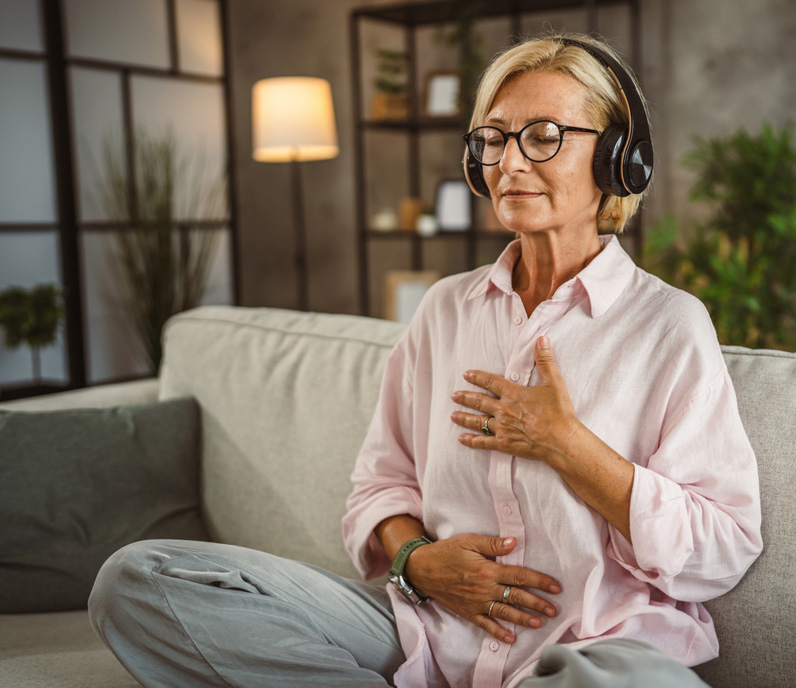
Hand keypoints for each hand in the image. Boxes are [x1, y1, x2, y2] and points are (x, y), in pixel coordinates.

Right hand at [405, 533, 559, 643]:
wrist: (422, 568)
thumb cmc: (446, 551)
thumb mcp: (468, 540)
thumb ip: (492, 544)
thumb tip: (515, 542)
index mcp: (487, 570)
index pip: (519, 576)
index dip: (539, 581)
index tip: (555, 587)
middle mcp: (484, 589)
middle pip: (516, 596)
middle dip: (537, 603)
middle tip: (554, 609)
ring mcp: (476, 603)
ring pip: (504, 612)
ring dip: (523, 618)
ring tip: (538, 623)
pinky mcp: (467, 612)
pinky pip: (485, 624)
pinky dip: (498, 632)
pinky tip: (510, 638)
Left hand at [450, 336, 578, 463]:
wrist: (561, 440)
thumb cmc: (559, 412)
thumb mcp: (554, 382)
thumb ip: (545, 360)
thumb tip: (542, 339)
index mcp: (513, 394)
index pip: (490, 382)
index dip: (477, 377)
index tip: (466, 375)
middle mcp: (503, 410)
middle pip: (479, 402)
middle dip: (465, 397)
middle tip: (454, 396)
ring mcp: (502, 428)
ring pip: (478, 421)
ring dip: (464, 417)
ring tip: (453, 415)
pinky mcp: (504, 444)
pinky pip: (484, 442)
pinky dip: (472, 441)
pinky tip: (462, 439)